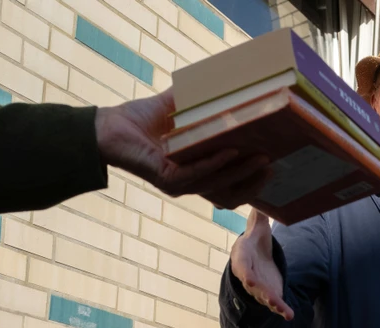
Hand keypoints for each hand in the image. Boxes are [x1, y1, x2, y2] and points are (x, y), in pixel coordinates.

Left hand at [95, 89, 270, 205]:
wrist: (106, 128)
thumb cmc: (138, 121)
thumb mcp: (177, 110)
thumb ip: (199, 101)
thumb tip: (225, 81)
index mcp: (196, 172)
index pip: (232, 185)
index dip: (253, 180)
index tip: (273, 164)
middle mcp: (190, 183)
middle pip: (231, 193)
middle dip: (254, 182)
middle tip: (273, 164)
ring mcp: (179, 185)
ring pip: (218, 184)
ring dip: (241, 171)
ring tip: (260, 157)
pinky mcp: (167, 179)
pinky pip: (197, 174)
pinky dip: (215, 163)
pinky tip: (230, 151)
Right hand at [229, 211, 292, 318]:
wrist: (256, 257)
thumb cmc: (255, 239)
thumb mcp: (257, 225)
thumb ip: (259, 214)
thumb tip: (260, 199)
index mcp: (242, 255)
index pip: (241, 263)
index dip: (244, 271)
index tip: (248, 279)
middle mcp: (247, 273)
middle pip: (252, 283)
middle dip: (258, 290)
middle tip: (264, 294)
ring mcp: (258, 286)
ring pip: (263, 296)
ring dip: (271, 303)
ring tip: (281, 309)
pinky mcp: (269, 293)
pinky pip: (275, 303)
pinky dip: (281, 309)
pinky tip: (289, 316)